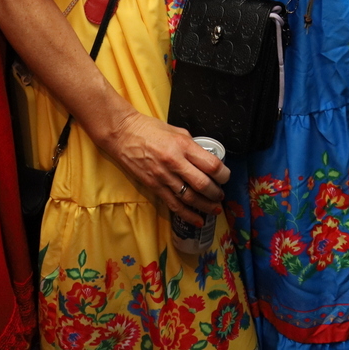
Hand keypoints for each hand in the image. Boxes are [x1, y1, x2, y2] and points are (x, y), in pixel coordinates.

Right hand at [101, 109, 228, 225]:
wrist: (123, 134)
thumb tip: (204, 158)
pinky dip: (188, 214)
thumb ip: (192, 146)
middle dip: (216, 193)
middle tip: (221, 194)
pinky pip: (174, 204)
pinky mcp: (154, 186)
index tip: (225, 177)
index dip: (223, 174)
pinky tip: (198, 220)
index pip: (211, 165)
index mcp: (183, 146)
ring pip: (190, 198)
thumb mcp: (177, 131)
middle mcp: (175, 162)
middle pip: (203, 184)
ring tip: (214, 209)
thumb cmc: (149, 129)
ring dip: (205, 206)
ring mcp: (164, 177)